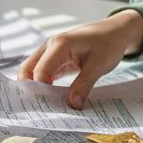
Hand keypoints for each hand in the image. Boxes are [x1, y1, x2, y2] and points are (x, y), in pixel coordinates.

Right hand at [18, 10, 142, 108]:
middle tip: (40, 110)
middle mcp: (49, 46)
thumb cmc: (108, 43)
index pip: (40, 71)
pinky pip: (43, 72)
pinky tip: (53, 99)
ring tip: (46, 107)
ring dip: (37, 88)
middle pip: (27, 70)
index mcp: (58, 45)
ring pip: (32, 71)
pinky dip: (45, 85)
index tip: (47, 110)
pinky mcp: (55, 58)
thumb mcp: (99, 66)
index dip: (40, 91)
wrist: (115, 31)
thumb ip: (84, 85)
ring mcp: (50, 51)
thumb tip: (72, 105)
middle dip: (30, 90)